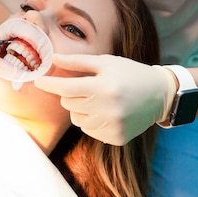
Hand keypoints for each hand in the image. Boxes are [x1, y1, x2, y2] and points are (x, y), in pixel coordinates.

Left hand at [34, 54, 175, 144]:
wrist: (159, 94)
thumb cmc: (130, 73)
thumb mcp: (106, 62)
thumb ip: (78, 62)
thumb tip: (53, 58)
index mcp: (104, 87)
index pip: (66, 89)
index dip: (49, 84)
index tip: (38, 81)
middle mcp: (108, 109)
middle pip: (68, 105)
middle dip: (71, 95)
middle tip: (86, 88)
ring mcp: (112, 126)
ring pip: (77, 120)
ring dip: (81, 110)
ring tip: (99, 100)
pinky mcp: (116, 138)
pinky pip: (89, 131)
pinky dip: (92, 121)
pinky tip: (107, 112)